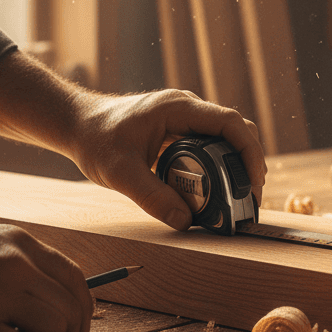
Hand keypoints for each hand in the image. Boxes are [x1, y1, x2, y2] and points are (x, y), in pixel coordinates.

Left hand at [74, 88, 265, 230]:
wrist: (77, 124)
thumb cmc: (95, 140)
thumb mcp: (119, 173)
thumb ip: (152, 197)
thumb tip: (185, 222)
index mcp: (178, 108)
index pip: (230, 123)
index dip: (249, 150)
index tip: (254, 179)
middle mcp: (188, 109)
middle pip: (235, 131)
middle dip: (249, 163)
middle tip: (250, 197)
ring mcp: (186, 119)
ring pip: (225, 139)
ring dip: (236, 166)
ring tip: (238, 198)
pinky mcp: (181, 131)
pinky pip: (211, 146)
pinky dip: (220, 167)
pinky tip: (216, 190)